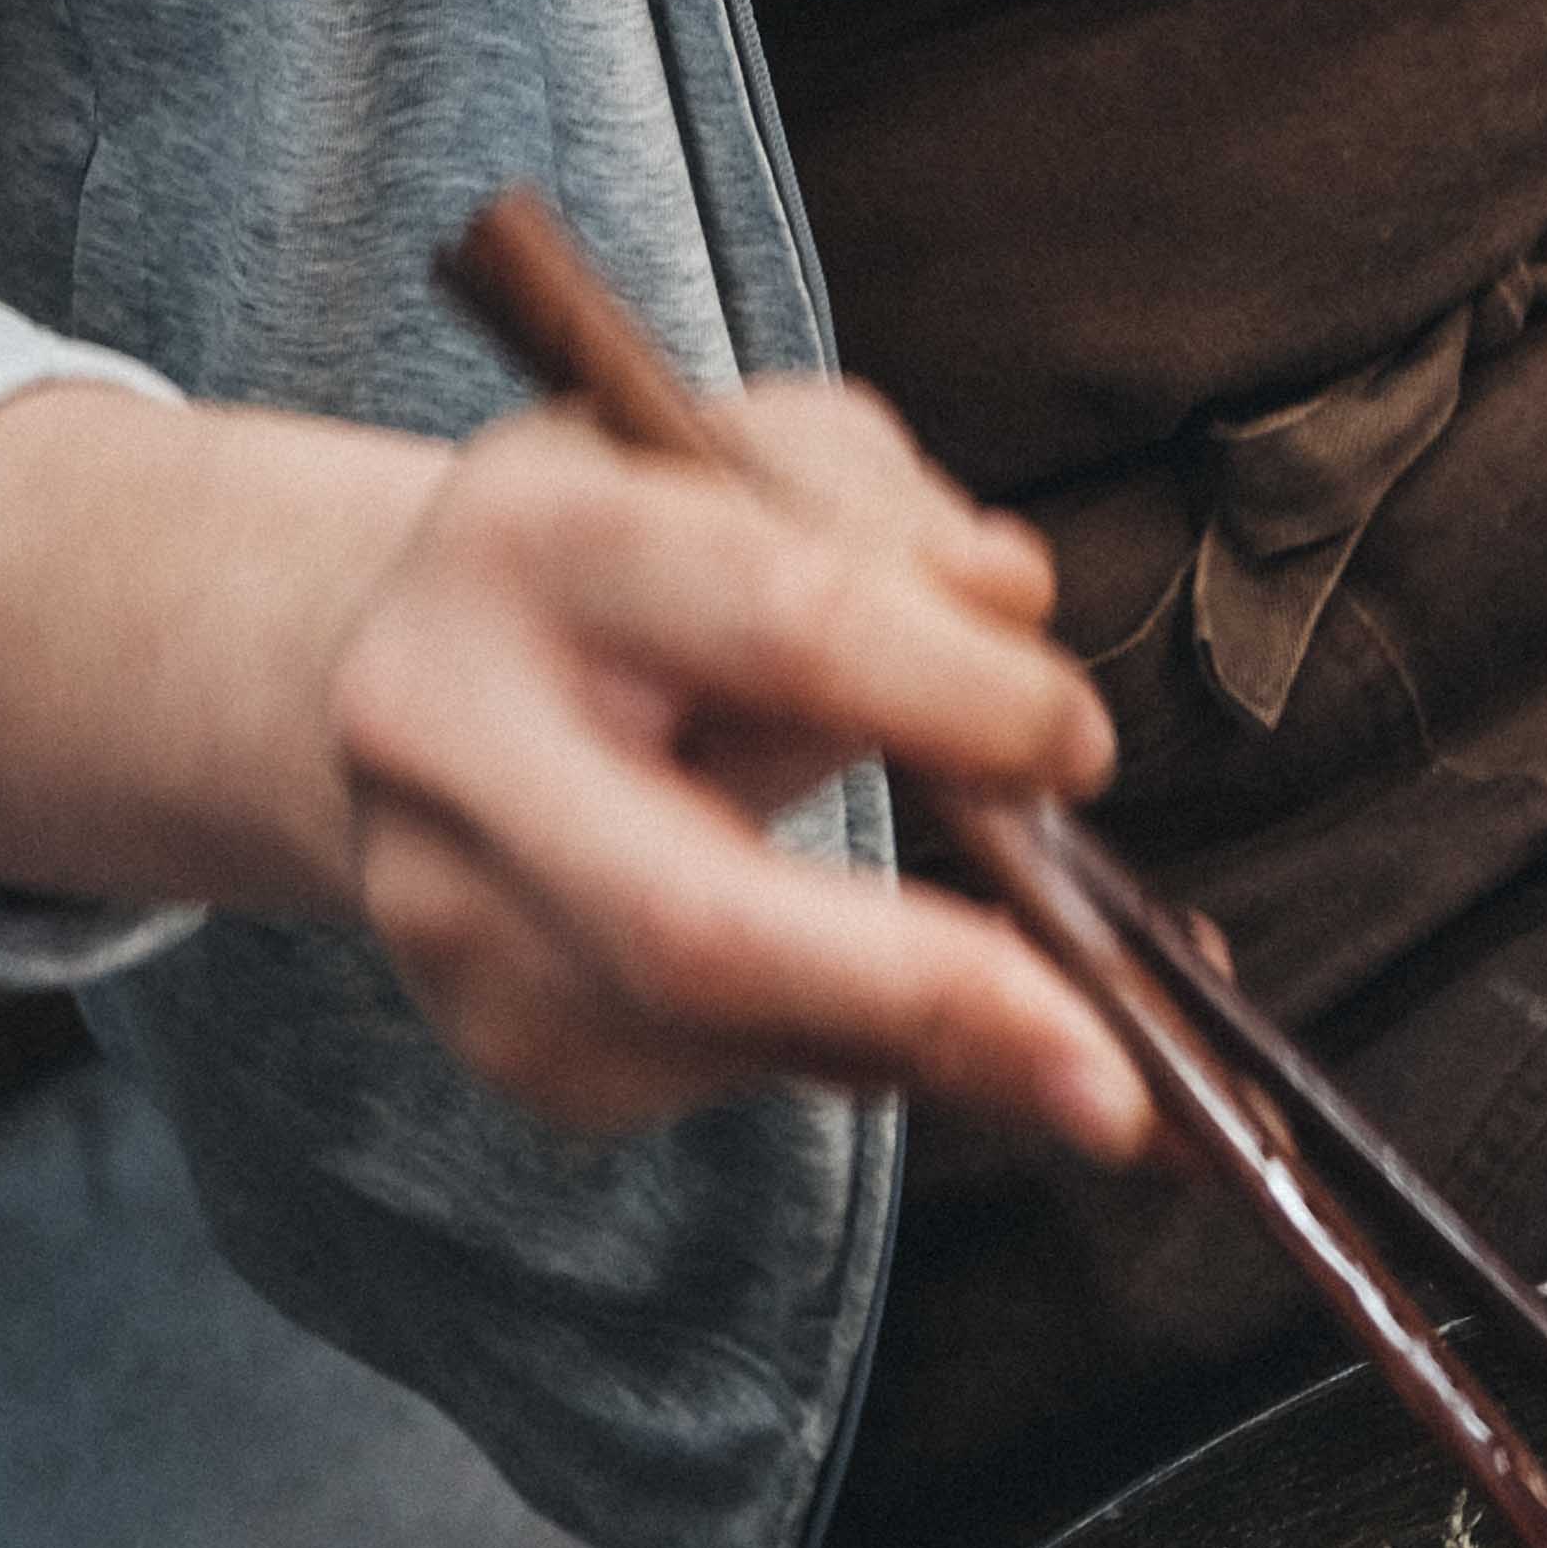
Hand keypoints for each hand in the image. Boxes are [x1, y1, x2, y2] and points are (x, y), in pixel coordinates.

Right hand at [0, 378, 1151, 1159]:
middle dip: (937, 1005)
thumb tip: (1014, 599)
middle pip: (699, 927)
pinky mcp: (518, 1042)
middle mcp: (450, 745)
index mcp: (529, 545)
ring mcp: (458, 921)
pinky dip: (895, 1056)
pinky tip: (957, 1015)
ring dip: (958, 1058)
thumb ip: (891, 505)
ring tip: (1110, 1065)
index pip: (788, 627)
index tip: (1081, 744)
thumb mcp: (753, 459)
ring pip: (746, 1040)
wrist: (422, 670)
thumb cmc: (649, 548)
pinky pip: (755, 1077)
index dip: (970, 698)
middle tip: (1124, 1088)